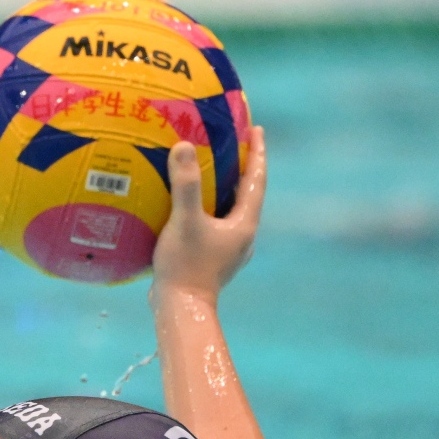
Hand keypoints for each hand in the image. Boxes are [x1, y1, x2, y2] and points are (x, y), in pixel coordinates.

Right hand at [150, 125, 265, 301]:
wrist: (181, 309)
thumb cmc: (187, 266)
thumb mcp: (185, 221)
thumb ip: (186, 184)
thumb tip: (184, 146)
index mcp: (245, 224)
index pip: (256, 180)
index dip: (257, 153)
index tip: (257, 128)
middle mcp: (242, 234)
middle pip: (247, 192)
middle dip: (242, 166)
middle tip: (234, 140)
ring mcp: (229, 248)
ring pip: (231, 208)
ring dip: (225, 185)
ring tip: (212, 165)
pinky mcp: (213, 256)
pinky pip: (216, 220)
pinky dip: (209, 204)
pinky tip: (190, 201)